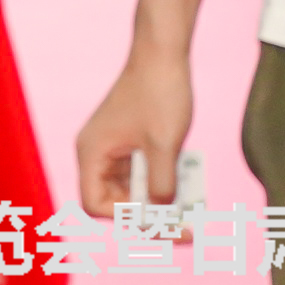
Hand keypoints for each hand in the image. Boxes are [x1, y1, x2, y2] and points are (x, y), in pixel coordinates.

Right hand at [76, 44, 194, 218]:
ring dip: (159, 203)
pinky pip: (142, 176)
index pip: (94, 204)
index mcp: (92, 152)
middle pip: (114, 203)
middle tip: (186, 230)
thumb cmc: (159, 93)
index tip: (159, 218)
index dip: (125, 218)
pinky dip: (162, 185)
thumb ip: (161, 185)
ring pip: (131, 192)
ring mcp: (114, 149)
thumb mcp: (165, 145)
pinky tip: (188, 186)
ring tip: (191, 211)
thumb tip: (163, 214)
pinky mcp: (130, 144)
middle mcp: (97, 153)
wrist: (163, 54)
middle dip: (149, 217)